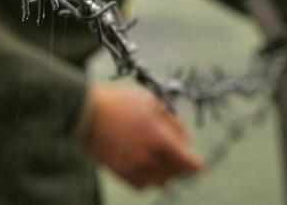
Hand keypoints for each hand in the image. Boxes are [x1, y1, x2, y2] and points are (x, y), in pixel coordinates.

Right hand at [81, 84, 204, 190]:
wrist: (86, 113)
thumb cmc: (120, 102)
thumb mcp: (151, 101)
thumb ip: (172, 121)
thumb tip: (186, 138)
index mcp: (159, 138)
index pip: (187, 162)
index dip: (196, 166)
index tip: (200, 166)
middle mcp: (148, 157)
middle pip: (176, 172)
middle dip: (182, 165)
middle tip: (180, 154)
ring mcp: (133, 167)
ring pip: (161, 181)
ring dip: (167, 173)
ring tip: (163, 159)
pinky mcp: (119, 172)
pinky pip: (142, 185)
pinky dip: (150, 179)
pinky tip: (148, 166)